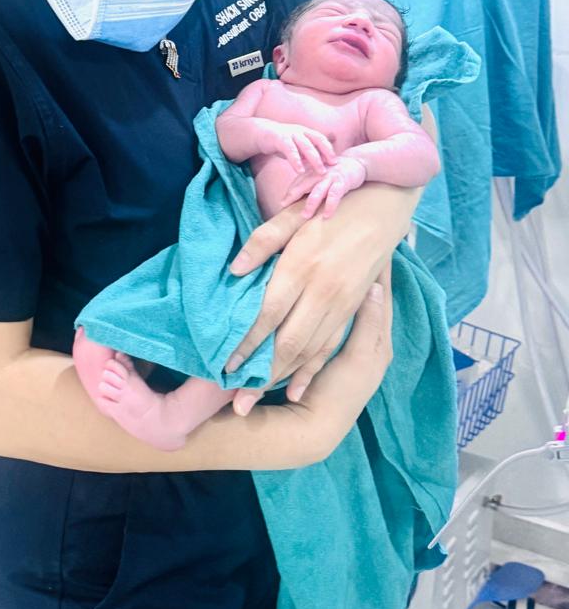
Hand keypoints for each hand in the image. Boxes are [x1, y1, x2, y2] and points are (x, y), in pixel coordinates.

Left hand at [226, 182, 417, 410]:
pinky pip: (331, 347)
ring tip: (255, 402)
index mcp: (302, 267)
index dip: (246, 343)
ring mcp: (342, 305)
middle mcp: (323, 292)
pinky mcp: (355, 310)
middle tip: (235, 403)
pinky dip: (312, 371)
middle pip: (288, 344)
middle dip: (260, 376)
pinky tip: (295, 391)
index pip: (267, 314)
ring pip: (310, 352)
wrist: (384, 206)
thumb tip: (234, 271)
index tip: (225, 366)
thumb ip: (262, 242)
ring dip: (282, 379)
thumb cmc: (330, 206)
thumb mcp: (292, 215)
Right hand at [253, 119, 337, 175]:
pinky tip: (300, 170)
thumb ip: (306, 155)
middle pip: (316, 141)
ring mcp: (290, 134)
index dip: (329, 149)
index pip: (321, 139)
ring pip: (306, 146)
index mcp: (305, 132)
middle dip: (325, 154)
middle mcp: (300, 131)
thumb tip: (318, 166)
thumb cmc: (281, 142)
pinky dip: (296, 160)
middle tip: (332, 167)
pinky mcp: (279, 139)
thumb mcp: (296, 147)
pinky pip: (290, 150)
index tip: (336, 161)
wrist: (260, 133)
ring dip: (314, 159)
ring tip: (320, 171)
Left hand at [281, 156, 367, 218]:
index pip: (297, 182)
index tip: (282, 203)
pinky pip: (334, 195)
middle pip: (303, 185)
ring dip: (310, 204)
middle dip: (292, 195)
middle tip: (284, 206)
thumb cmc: (336, 171)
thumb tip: (297, 194)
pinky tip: (326, 215)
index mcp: (312, 171)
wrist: (357, 161)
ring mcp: (330, 178)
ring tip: (304, 216)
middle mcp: (319, 174)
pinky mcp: (342, 182)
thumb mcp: (321, 173)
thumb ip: (310, 181)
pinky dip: (330, 205)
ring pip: (317, 191)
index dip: (289, 192)